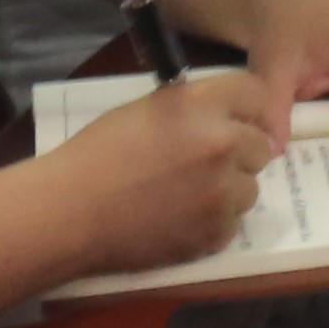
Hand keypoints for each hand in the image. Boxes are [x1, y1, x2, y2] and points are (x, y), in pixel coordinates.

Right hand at [43, 73, 278, 278]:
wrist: (67, 212)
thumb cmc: (97, 154)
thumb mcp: (149, 109)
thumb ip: (196, 108)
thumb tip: (230, 118)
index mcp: (202, 104)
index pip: (256, 94)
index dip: (246, 109)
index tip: (237, 121)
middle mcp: (222, 143)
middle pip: (261, 145)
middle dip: (239, 153)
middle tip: (205, 164)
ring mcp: (222, 192)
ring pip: (250, 188)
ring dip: (227, 191)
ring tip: (185, 196)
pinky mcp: (214, 233)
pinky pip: (231, 224)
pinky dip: (212, 224)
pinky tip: (178, 221)